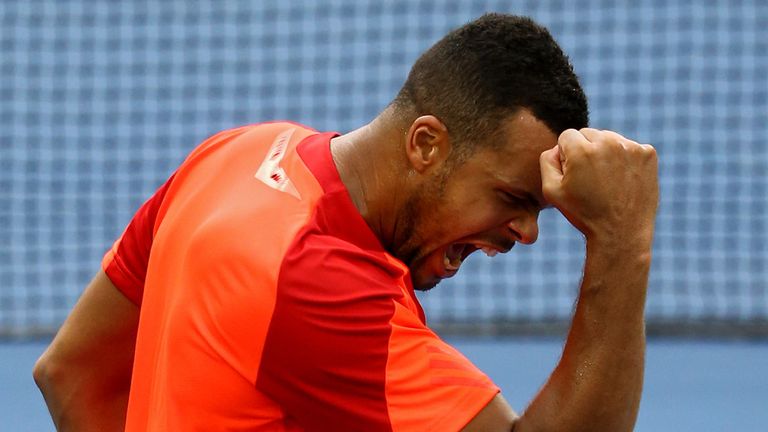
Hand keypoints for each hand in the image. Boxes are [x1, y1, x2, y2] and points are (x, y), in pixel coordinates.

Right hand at [539, 128, 658, 247]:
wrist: (621, 232)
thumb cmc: (583, 213)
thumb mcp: (551, 191)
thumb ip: (547, 160)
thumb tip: (558, 147)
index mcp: (581, 149)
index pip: (567, 136)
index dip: (566, 156)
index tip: (573, 175)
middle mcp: (607, 142)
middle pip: (589, 134)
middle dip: (586, 151)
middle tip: (590, 179)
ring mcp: (631, 146)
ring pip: (609, 139)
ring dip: (605, 153)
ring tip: (606, 181)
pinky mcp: (648, 154)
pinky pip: (629, 148)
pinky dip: (625, 160)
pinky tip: (622, 180)